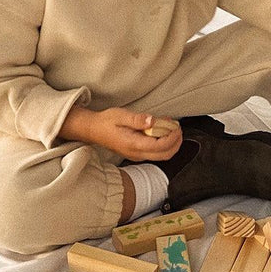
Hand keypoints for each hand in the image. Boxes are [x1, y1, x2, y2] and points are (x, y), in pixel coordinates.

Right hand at [59, 106, 182, 160]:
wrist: (93, 130)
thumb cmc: (106, 122)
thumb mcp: (121, 115)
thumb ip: (138, 119)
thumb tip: (152, 121)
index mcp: (133, 144)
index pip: (160, 146)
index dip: (172, 137)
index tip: (176, 127)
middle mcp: (136, 153)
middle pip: (165, 155)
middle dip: (176, 143)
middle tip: (178, 129)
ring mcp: (136, 155)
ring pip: (161, 156)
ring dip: (171, 144)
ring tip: (172, 129)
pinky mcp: (136, 153)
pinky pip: (155, 153)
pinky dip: (163, 144)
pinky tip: (162, 132)